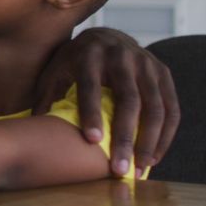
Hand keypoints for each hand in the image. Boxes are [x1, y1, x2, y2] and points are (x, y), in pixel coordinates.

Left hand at [33, 28, 179, 176]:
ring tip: (139, 170)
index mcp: (89, 54)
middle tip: (119, 169)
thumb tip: (34, 130)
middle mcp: (122, 56)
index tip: (92, 141)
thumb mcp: (55, 71)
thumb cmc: (74, 62)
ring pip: (155, 107)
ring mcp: (147, 63)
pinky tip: (154, 158)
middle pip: (129, 100)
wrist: (105, 36)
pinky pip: (171, 109)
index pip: (91, 86)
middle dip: (125, 137)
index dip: (92, 113)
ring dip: (150, 142)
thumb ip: (47, 97)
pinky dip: (165, 136)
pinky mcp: (164, 73)